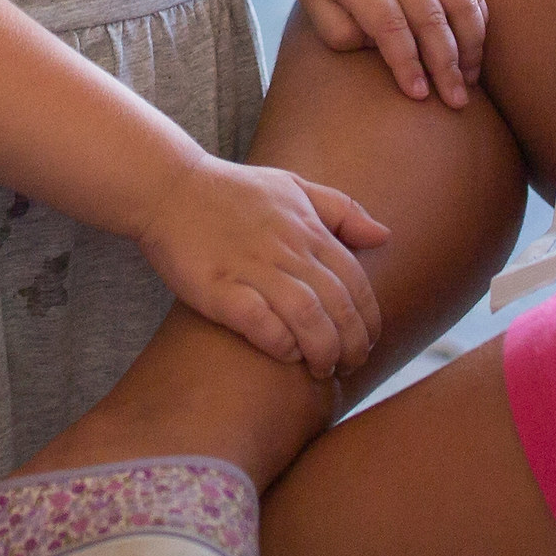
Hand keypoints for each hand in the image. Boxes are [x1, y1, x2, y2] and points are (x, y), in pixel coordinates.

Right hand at [137, 154, 389, 377]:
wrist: (170, 188)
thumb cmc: (234, 192)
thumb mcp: (294, 187)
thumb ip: (341, 210)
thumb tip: (385, 235)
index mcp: (307, 229)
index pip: (355, 280)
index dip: (369, 317)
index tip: (368, 342)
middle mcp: (286, 249)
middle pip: (337, 302)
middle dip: (352, 342)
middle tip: (351, 365)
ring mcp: (252, 267)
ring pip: (306, 314)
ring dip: (322, 348)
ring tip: (322, 368)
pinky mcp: (218, 287)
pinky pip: (258, 320)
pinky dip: (278, 341)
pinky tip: (285, 353)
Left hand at [291, 0, 488, 104]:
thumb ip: (336, 28)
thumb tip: (379, 50)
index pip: (389, 23)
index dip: (406, 62)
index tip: (418, 95)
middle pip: (430, 15)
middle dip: (445, 63)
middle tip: (455, 102)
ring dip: (471, 43)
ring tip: (471, 78)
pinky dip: (479, 16)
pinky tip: (475, 46)